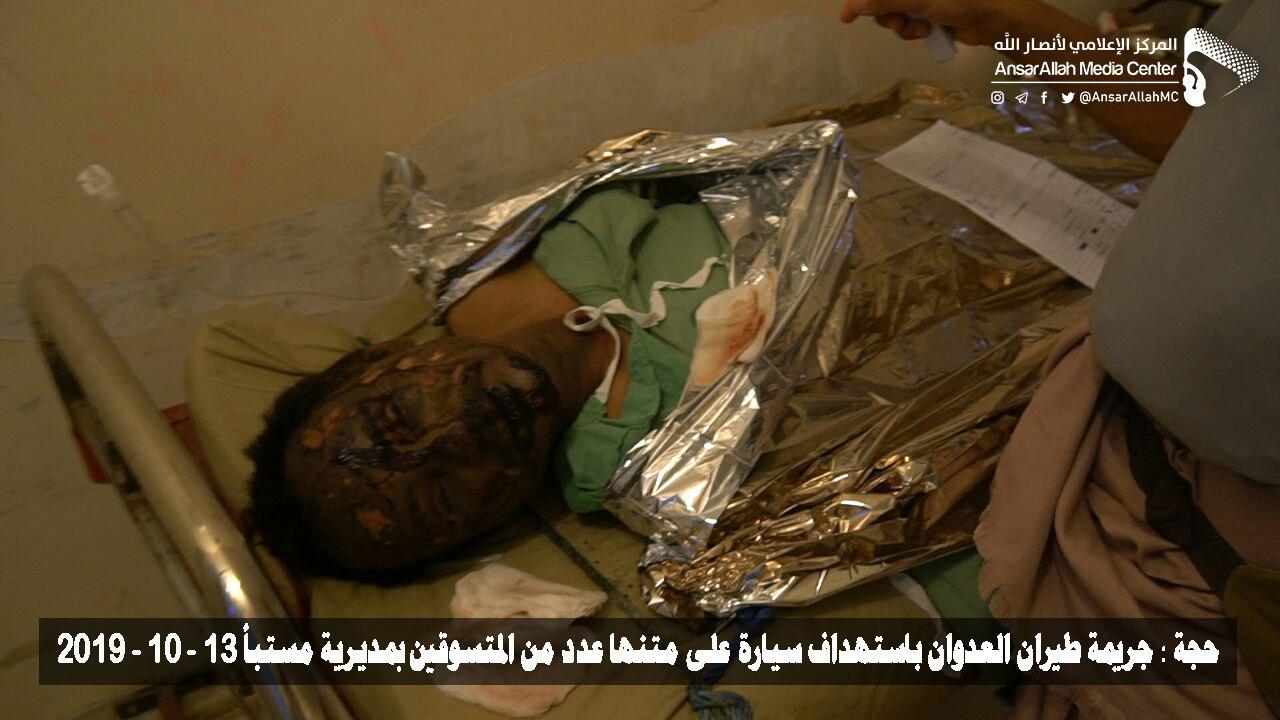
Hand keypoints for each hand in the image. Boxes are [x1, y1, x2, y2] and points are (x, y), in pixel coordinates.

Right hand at [839, 0, 1045, 46]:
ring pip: (894, 15)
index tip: (847, 16)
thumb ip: (885, 1)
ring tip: (919, 28)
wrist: (994, 18)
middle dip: (887, 15)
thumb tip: (855, 6)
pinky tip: (928, 32)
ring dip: (902, 26)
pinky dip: (913, 32)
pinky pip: (908, 25)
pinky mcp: (930, 13)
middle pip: (883, 1)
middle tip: (898, 22)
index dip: (861, 0)